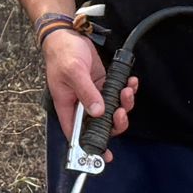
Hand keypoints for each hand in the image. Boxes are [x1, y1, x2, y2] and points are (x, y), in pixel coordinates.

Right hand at [44, 30, 137, 154]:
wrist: (67, 34)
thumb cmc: (62, 53)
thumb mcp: (73, 73)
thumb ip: (86, 92)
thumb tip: (98, 112)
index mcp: (67, 106)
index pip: (76, 133)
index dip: (89, 148)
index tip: (104, 157)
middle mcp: (81, 105)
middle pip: (100, 126)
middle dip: (115, 123)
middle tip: (120, 113)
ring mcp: (94, 95)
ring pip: (112, 111)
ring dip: (124, 104)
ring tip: (126, 90)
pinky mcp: (103, 85)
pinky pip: (118, 95)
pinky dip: (127, 91)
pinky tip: (129, 82)